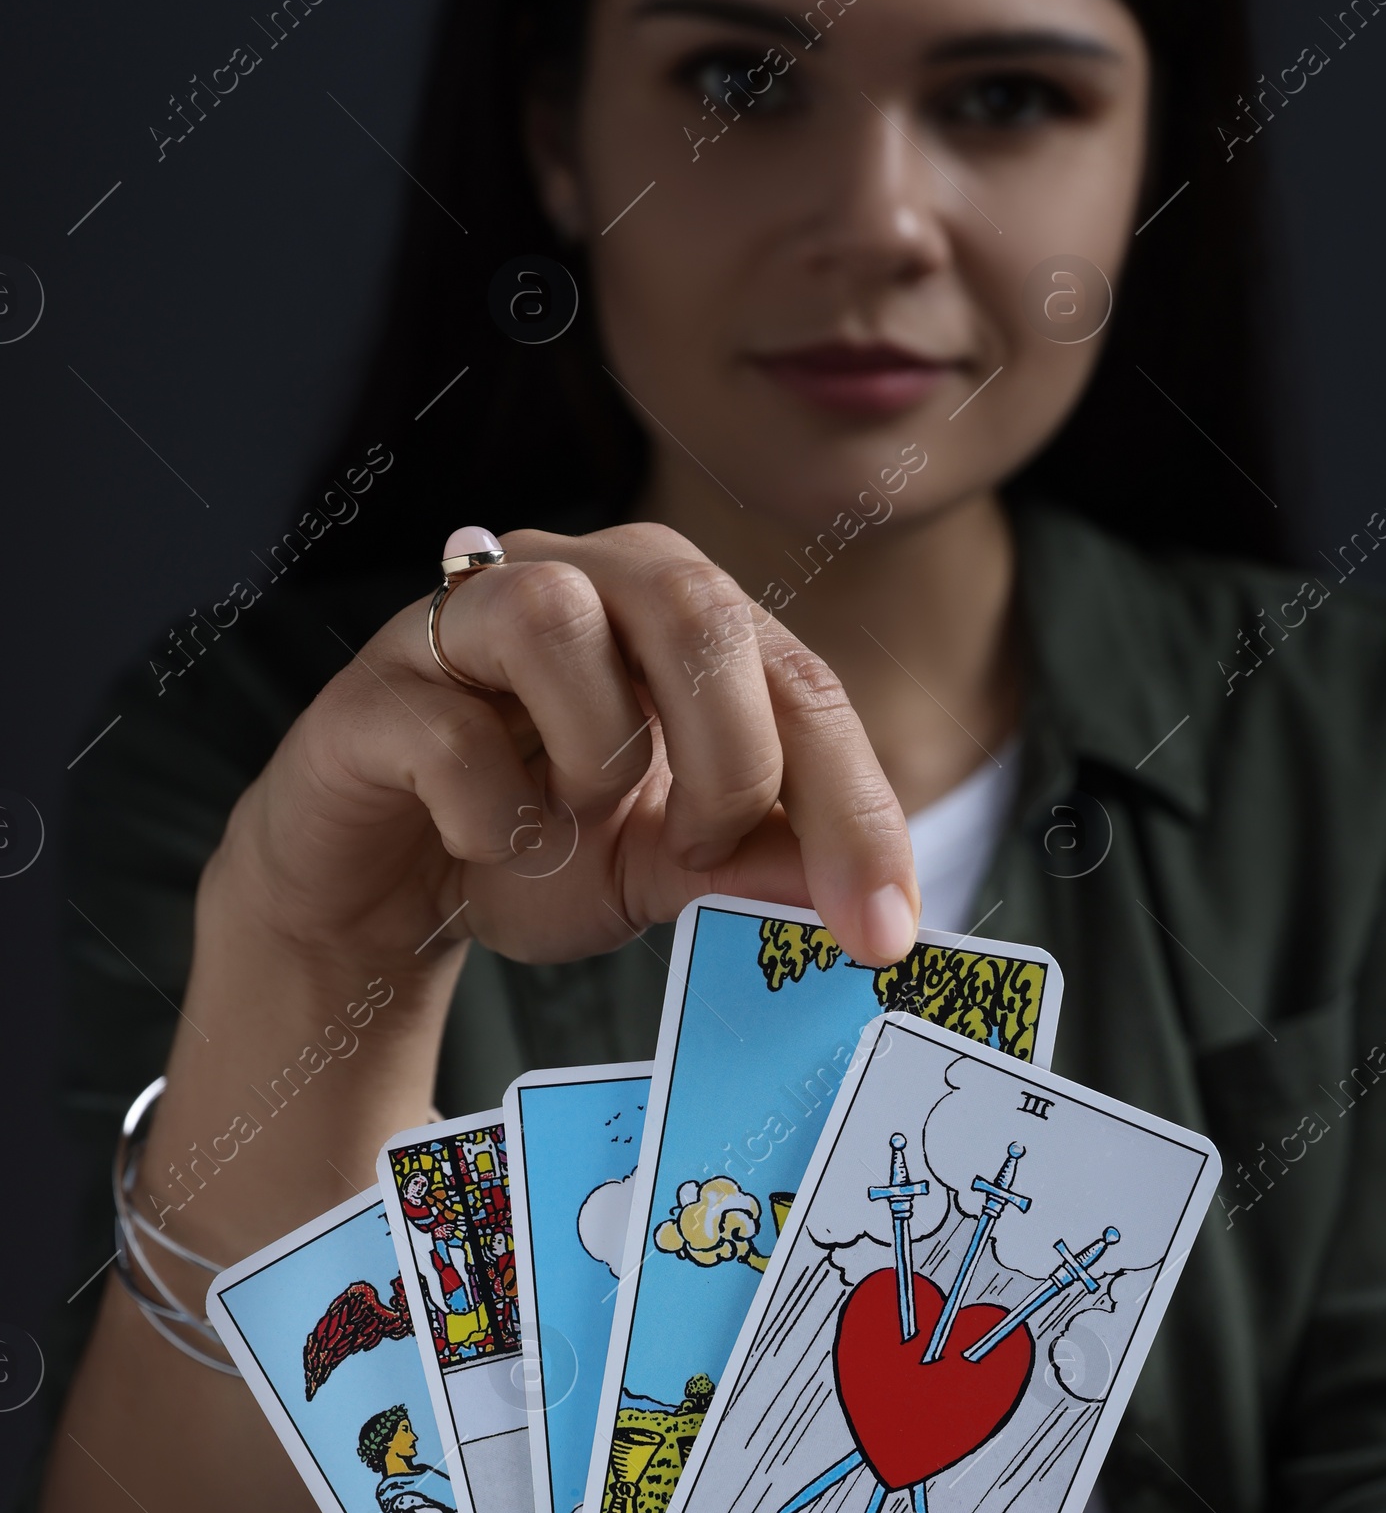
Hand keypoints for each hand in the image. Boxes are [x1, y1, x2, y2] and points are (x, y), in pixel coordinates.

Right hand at [211, 522, 918, 976]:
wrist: (378, 887)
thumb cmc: (527, 849)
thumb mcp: (664, 868)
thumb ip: (755, 863)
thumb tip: (863, 897)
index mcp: (674, 619)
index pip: (800, 683)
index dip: (856, 808)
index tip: (884, 929)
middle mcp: (579, 582)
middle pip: (694, 605)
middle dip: (732, 759)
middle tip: (703, 853)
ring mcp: (465, 619)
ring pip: (557, 618)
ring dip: (596, 757)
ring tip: (573, 825)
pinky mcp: (375, 688)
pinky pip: (450, 729)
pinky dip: (488, 812)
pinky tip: (482, 841)